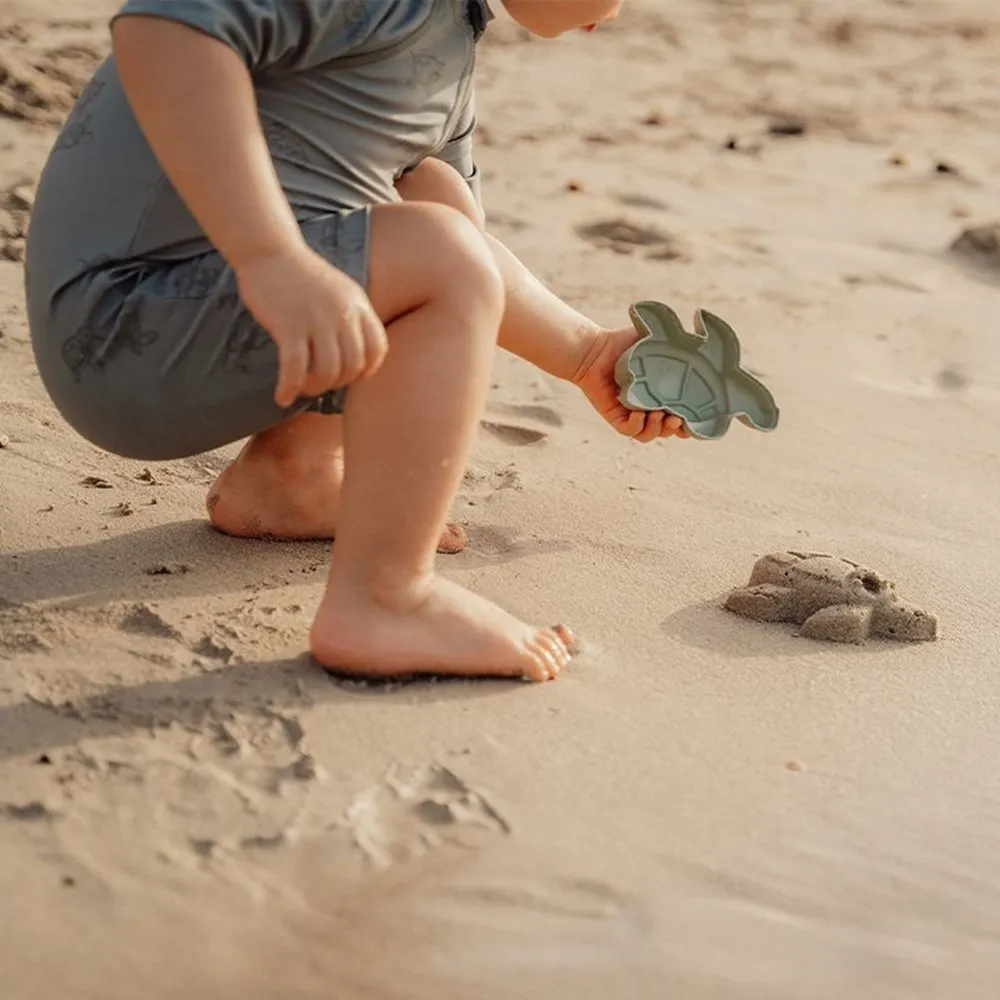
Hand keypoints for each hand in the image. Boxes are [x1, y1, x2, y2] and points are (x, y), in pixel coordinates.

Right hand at [235, 244, 387, 407]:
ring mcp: (316, 318)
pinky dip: (289, 388)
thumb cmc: (302, 276)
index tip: (349, 375)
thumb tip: (356, 356)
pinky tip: (282, 397)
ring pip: (328, 371)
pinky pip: (295, 368)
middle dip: (339, 382)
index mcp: (358, 304)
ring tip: (303, 388)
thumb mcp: (341, 291)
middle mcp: (342, 312)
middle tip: (320, 382)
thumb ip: (353, 318)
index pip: (378, 349)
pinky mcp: (288, 324)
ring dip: (316, 388)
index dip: (366, 370)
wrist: (269, 250)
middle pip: (354, 365)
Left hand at [572, 327, 691, 442]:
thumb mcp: (656, 339)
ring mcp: (631, 414)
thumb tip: (703, 337)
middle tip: (677, 418)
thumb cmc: (623, 342)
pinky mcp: (615, 416)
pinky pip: (629, 431)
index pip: (681, 416)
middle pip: (667, 430)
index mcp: (661, 395)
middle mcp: (648, 407)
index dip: (690, 423)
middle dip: (675, 429)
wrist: (595, 348)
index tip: (695, 418)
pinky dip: (637, 426)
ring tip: (660, 415)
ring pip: (649, 434)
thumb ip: (678, 339)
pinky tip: (640, 413)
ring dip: (658, 429)